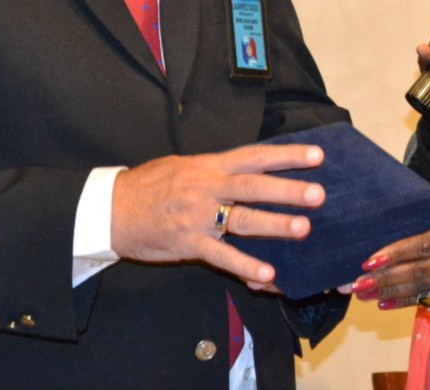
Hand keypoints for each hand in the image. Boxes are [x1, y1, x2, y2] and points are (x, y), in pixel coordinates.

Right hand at [111, 143, 325, 285]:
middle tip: (318, 194)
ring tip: (303, 228)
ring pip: (242, 219)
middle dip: (288, 190)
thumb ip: (217, 169)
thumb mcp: (184, 166)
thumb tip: (252, 166)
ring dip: (274, 224)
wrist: (111, 209)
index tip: (317, 155)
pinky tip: (268, 274)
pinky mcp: (189, 243)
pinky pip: (222, 256)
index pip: (254, 156)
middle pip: (253, 185)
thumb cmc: (150, 185)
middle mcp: (206, 188)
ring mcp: (198, 216)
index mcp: (208, 166)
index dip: (286, 155)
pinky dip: (245, 265)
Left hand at [352, 203, 429, 307]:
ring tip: (364, 294)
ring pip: (425, 288)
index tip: (370, 258)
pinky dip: (411, 301)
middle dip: (385, 278)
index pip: (425, 243)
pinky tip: (389, 302)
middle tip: (354, 283)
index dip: (397, 252)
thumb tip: (418, 207)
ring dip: (392, 292)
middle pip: (419, 270)